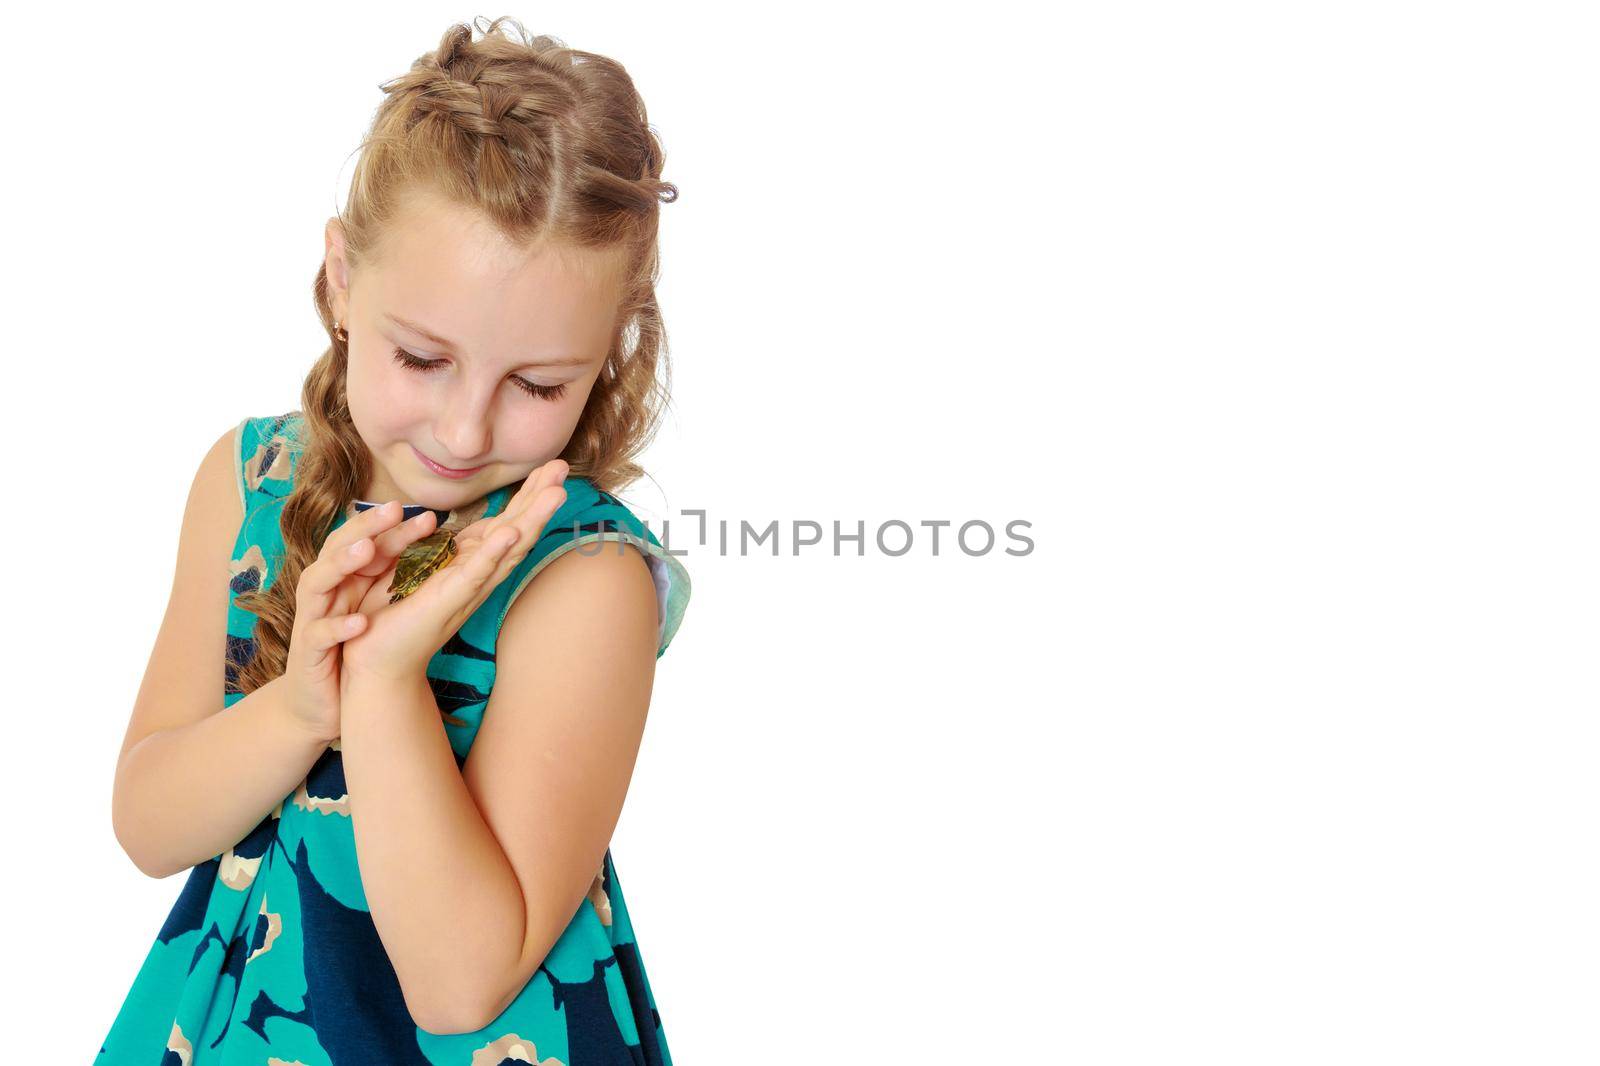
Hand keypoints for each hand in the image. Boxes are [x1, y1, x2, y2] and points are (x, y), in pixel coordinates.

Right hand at [283, 500, 446, 740]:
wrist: (324, 697)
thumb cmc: (351, 644)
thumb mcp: (374, 603)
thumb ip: (391, 572)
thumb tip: (432, 540)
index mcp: (344, 577)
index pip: (364, 541)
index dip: (391, 526)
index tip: (426, 515)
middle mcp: (324, 589)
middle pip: (337, 548)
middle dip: (364, 528)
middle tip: (393, 510)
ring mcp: (312, 617)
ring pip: (317, 581)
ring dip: (341, 564)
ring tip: (367, 551)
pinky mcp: (307, 650)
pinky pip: (318, 633)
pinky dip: (337, 626)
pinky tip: (359, 622)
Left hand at [340, 459, 570, 684]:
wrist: (376, 659)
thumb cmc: (392, 614)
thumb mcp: (414, 566)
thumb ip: (433, 545)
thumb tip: (441, 521)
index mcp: (470, 563)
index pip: (507, 522)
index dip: (528, 494)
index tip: (549, 466)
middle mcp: (478, 575)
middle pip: (518, 529)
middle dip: (540, 498)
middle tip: (564, 466)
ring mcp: (468, 588)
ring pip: (508, 548)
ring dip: (532, 520)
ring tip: (556, 493)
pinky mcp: (450, 600)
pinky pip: (476, 573)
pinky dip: (495, 552)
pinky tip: (511, 532)